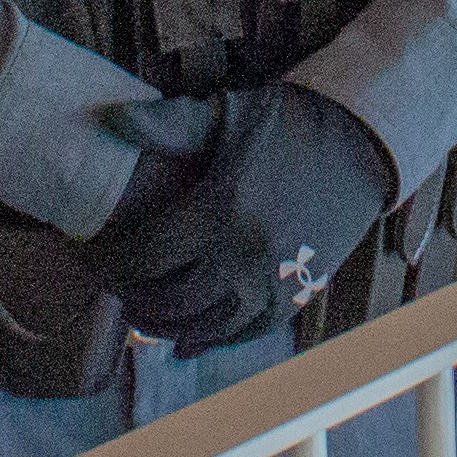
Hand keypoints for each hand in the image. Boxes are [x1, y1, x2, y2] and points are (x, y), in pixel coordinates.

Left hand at [91, 85, 396, 350]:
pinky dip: (212, 341)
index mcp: (219, 209)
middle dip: (135, 299)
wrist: (361, 145)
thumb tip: (110, 118)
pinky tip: (188, 341)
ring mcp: (273, 281)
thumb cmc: (287, 125)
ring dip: (167, 327)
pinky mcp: (295, 295)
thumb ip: (168, 124)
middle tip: (116, 288)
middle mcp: (245, 254)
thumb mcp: (228, 115)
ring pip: (204, 325)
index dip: (113, 264)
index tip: (96, 258)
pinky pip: (245, 333)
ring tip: (144, 315)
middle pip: (170, 299)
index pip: (147, 257)